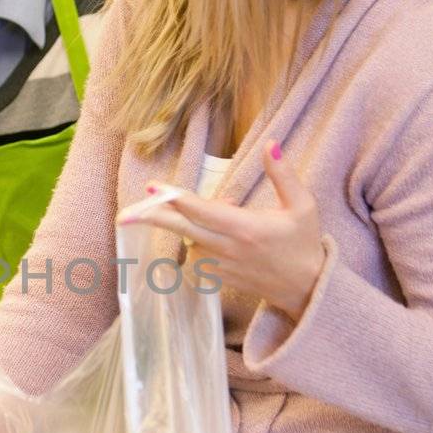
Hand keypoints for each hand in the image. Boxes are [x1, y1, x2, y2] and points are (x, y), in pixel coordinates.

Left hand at [119, 140, 325, 320]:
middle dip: (154, 218)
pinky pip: (197, 258)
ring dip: (193, 227)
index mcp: (246, 229)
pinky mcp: (218, 280)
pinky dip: (200, 244)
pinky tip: (222, 239)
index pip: (203, 211)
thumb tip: (270, 144)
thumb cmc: (305, 243)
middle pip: (183, 230)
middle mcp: (228, 249)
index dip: (176, 199)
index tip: (154, 187)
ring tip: (228, 218)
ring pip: (190, 242)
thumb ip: (283, 174)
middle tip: (126, 214)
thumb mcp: (303, 206)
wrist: (306, 288)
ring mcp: (221, 268)